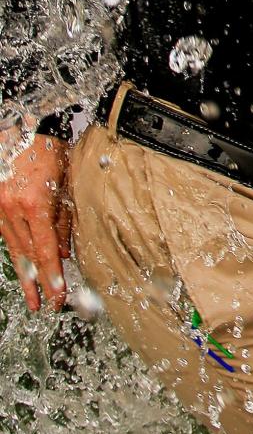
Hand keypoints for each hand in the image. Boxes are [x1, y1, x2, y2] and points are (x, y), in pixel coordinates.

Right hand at [0, 135, 71, 310]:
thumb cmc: (50, 152)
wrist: (24, 126)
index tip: (58, 298)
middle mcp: (12, 209)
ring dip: (24, 271)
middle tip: (44, 306)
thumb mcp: (66, 185)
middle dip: (36, 283)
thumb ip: (65, 221)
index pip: (45, 251)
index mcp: (34, 205)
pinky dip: (16, 249)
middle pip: (26, 255)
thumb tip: (65, 253)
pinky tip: (23, 265)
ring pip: (14, 246)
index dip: (52, 278)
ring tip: (32, 293)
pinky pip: (6, 233)